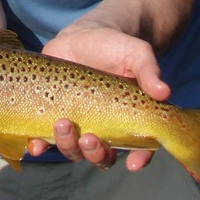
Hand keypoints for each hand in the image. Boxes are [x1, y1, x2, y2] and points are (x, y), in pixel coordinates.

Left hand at [32, 25, 168, 171]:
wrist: (84, 35)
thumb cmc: (116, 47)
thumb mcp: (136, 54)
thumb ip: (149, 71)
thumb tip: (164, 92)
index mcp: (128, 120)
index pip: (139, 148)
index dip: (139, 158)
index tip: (133, 163)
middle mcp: (103, 129)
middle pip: (101, 155)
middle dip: (95, 153)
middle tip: (89, 137)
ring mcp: (77, 124)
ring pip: (74, 150)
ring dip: (68, 146)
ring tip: (62, 125)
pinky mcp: (52, 115)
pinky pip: (45, 139)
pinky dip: (40, 147)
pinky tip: (35, 146)